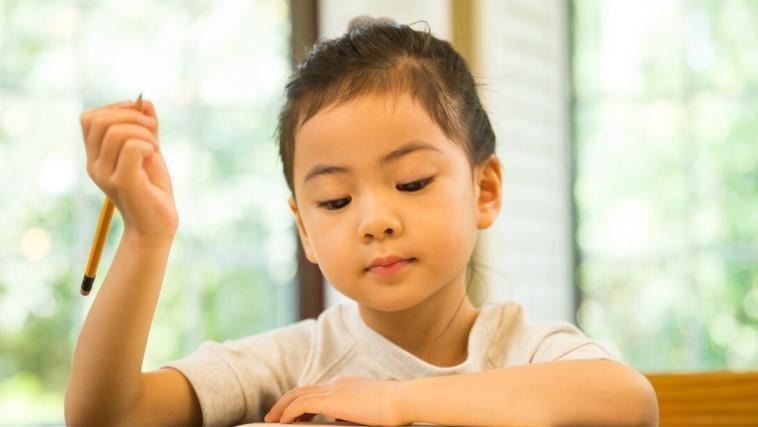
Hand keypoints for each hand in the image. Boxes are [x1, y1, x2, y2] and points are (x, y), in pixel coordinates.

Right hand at [80, 98, 177, 240]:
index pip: (90, 119)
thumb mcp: (150, 151)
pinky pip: (131, 147)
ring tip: (154, 148)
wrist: (157, 225)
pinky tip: (153, 155)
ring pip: (117, 132)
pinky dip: (147, 144)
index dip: (115, 109)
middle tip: (152, 132)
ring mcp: (105, 174)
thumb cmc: (153, 190)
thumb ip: (147, 127)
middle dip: (132, 116)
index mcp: (96, 156)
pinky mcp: (123, 182)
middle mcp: (94, 165)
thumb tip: (146, 102)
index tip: (140, 117)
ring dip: (144, 132)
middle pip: (100, 120)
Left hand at [264, 376, 408, 424]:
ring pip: (298, 395)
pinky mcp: (333, 400)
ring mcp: (334, 389)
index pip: (317, 391)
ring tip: (272, 420)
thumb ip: (352, 414)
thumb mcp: (368, 411)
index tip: (295, 414)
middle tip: (274, 416)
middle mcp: (337, 383)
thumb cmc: (394, 408)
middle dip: (286, 402)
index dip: (302, 402)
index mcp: (346, 384)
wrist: (404, 399)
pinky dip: (289, 412)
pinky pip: (302, 404)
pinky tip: (283, 421)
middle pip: (302, 389)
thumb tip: (338, 422)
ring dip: (282, 407)